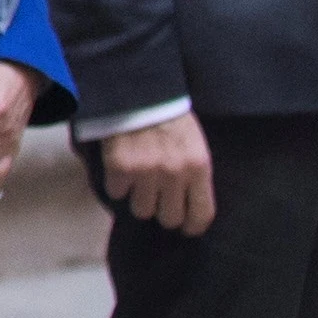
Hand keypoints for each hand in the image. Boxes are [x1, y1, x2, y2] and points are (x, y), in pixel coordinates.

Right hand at [95, 109, 217, 236]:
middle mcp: (174, 174)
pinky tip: (121, 170)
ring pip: (141, 210)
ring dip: (138, 198)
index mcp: (198, 167)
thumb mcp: (195, 143)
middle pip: (168, 218)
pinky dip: (117, 184)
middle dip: (162, 211)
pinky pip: (116, 193)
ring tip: (138, 181)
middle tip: (157, 199)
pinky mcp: (119, 167)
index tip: (186, 227)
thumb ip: (194, 172)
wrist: (138, 90)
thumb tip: (189, 203)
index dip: (192, 226)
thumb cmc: (170, 116)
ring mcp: (145, 172)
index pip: (201, 214)